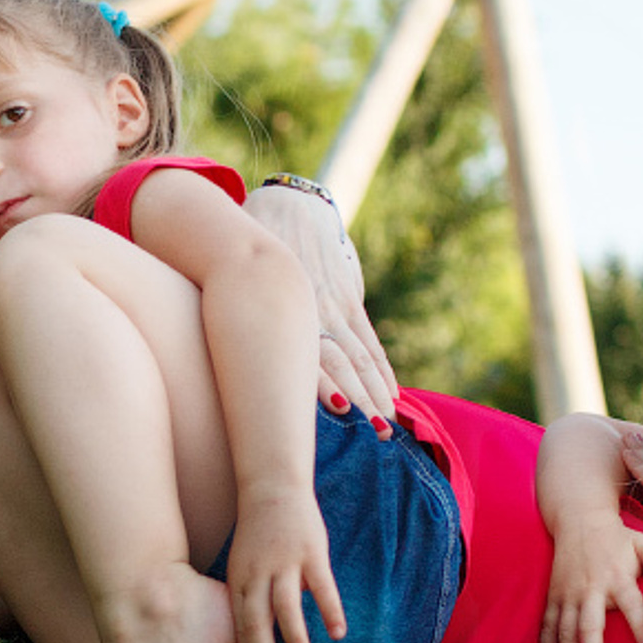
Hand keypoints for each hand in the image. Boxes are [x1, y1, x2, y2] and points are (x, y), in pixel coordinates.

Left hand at [223, 486, 345, 642]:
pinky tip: (338, 633)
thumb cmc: (258, 537)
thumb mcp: (243, 568)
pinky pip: (321, 585)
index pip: (242, 627)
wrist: (272, 489)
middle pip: (258, 622)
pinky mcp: (310, 551)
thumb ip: (250, 601)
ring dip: (295, 637)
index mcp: (240, 582)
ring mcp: (284, 562)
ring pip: (287, 606)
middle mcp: (258, 574)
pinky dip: (329, 609)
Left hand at [245, 184, 398, 425]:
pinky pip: (369, 342)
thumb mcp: (250, 282)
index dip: (329, 387)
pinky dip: (381, 370)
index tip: (344, 418)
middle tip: (376, 437)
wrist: (290, 206)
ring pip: (360, 356)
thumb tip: (249, 359)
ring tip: (388, 423)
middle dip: (362, 401)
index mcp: (289, 308)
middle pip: (343, 364)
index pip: (314, 355)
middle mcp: (317, 310)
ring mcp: (338, 305)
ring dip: (377, 391)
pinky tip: (392, 394)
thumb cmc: (254, 254)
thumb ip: (259, 318)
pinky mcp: (351, 298)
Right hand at [539, 505, 642, 642]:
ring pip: (565, 633)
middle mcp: (590, 589)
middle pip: (590, 627)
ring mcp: (568, 594)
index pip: (631, 606)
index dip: (639, 628)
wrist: (578, 519)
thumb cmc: (616, 537)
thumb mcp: (642, 542)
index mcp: (616, 577)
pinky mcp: (554, 596)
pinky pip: (547, 625)